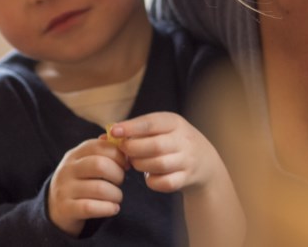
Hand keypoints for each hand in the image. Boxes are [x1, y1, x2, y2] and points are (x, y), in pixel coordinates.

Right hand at [48, 138, 127, 235]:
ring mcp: (65, 189)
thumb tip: (124, 143)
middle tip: (120, 181)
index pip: (100, 146)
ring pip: (99, 189)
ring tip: (117, 197)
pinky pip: (91, 207)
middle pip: (100, 165)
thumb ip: (104, 151)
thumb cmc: (80, 181)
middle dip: (118, 174)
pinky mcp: (65, 209)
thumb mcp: (87, 162)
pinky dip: (108, 208)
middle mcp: (67, 169)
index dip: (118, 154)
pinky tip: (113, 208)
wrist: (55, 208)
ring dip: (116, 194)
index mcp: (75, 154)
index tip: (125, 164)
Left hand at [111, 113, 243, 246]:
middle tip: (124, 150)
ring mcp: (187, 160)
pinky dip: (152, 181)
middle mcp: (184, 140)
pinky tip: (150, 175)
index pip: (151, 123)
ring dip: (141, 165)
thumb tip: (103, 137)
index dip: (131, 128)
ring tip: (136, 162)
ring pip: (159, 165)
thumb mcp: (161, 128)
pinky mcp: (186, 178)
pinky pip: (164, 183)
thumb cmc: (172, 141)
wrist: (204, 160)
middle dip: (134, 149)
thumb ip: (135, 131)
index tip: (113, 131)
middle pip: (155, 145)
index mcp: (175, 123)